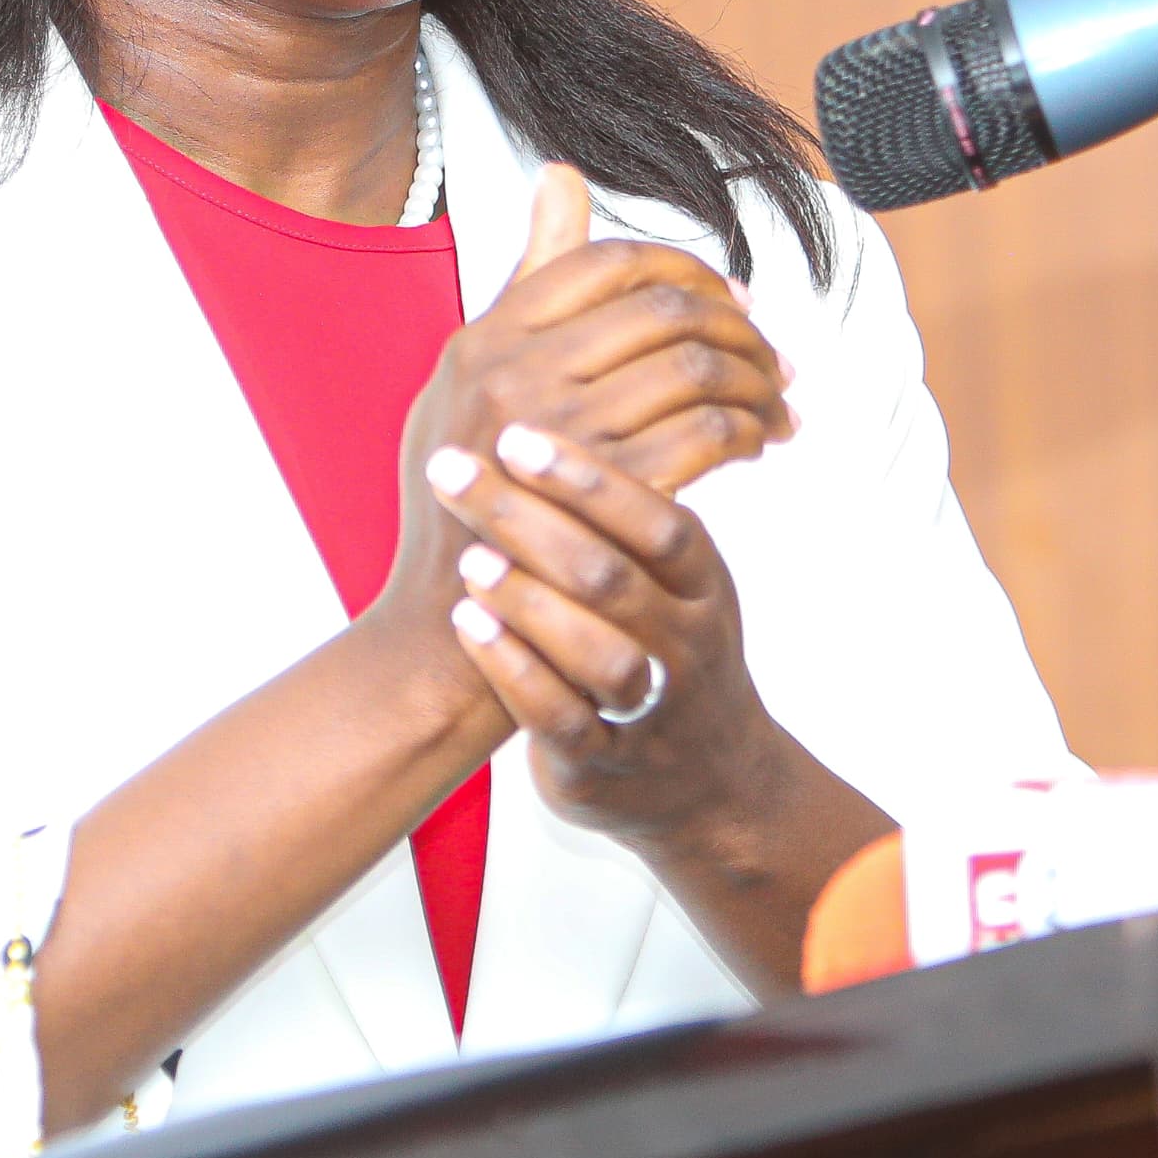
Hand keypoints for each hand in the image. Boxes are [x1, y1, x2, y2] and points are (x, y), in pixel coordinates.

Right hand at [373, 158, 791, 597]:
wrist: (442, 635)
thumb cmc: (465, 503)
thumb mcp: (467, 381)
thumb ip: (526, 280)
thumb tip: (562, 175)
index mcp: (485, 339)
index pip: (610, 262)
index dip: (687, 273)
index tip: (730, 304)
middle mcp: (516, 376)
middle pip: (666, 311)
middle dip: (741, 328)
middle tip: (776, 358)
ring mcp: (559, 438)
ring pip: (698, 369)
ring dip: (758, 382)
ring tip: (780, 404)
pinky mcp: (605, 499)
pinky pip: (709, 436)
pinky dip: (751, 431)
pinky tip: (760, 444)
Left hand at [423, 416, 771, 852]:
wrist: (701, 780)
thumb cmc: (668, 642)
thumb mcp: (676, 570)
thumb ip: (639, 490)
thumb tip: (573, 376)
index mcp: (701, 581)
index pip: (656, 518)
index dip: (589, 478)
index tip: (516, 432)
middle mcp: (685, 642)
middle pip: (614, 576)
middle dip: (530, 520)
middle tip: (456, 470)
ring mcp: (649, 708)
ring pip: (598, 655)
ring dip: (529, 602)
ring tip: (469, 560)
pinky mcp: (604, 763)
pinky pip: (562, 722)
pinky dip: (515, 673)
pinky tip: (471, 628)